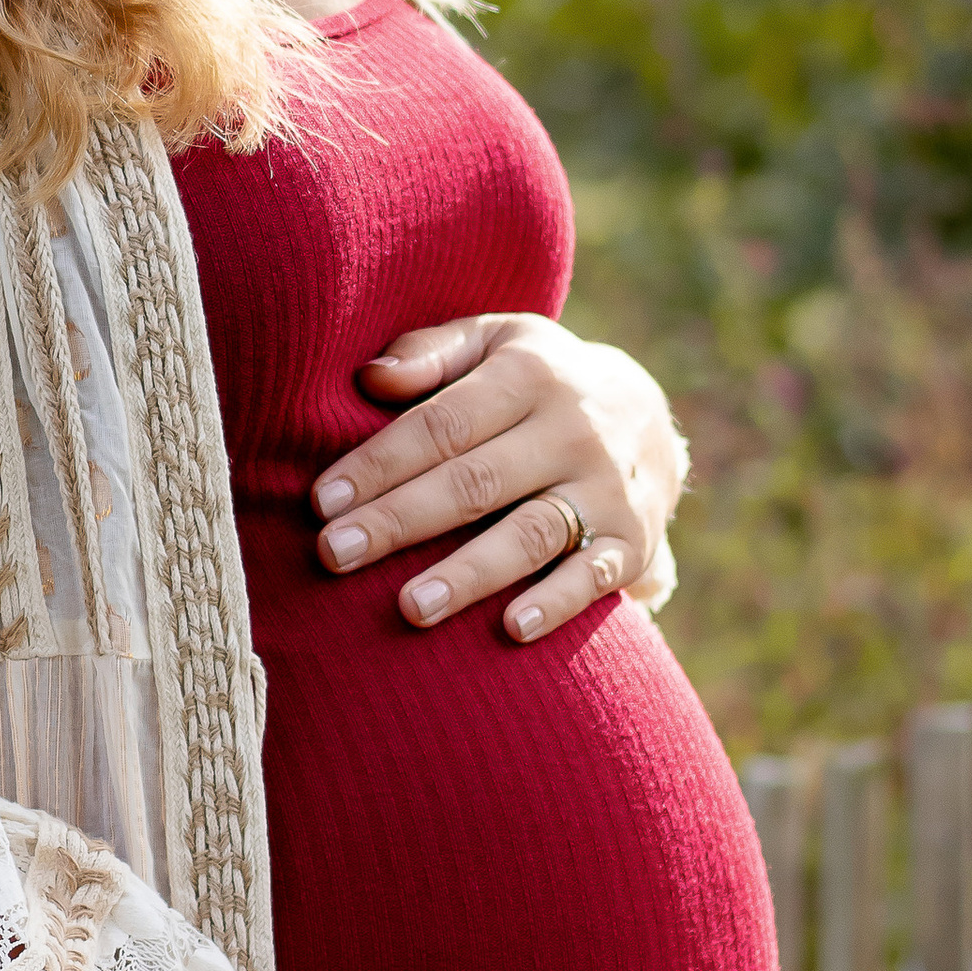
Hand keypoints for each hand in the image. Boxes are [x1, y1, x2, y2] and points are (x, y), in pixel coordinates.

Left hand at [311, 312, 685, 643]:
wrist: (649, 414)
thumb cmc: (533, 380)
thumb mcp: (493, 342)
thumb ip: (431, 353)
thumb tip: (370, 378)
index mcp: (529, 375)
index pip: (442, 423)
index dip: (380, 464)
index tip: (322, 503)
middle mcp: (573, 431)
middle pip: (475, 481)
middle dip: (400, 521)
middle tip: (335, 554)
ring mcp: (607, 489)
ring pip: (530, 533)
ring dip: (468, 573)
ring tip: (409, 607)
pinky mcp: (631, 542)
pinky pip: (592, 576)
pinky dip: (556, 603)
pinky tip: (510, 628)